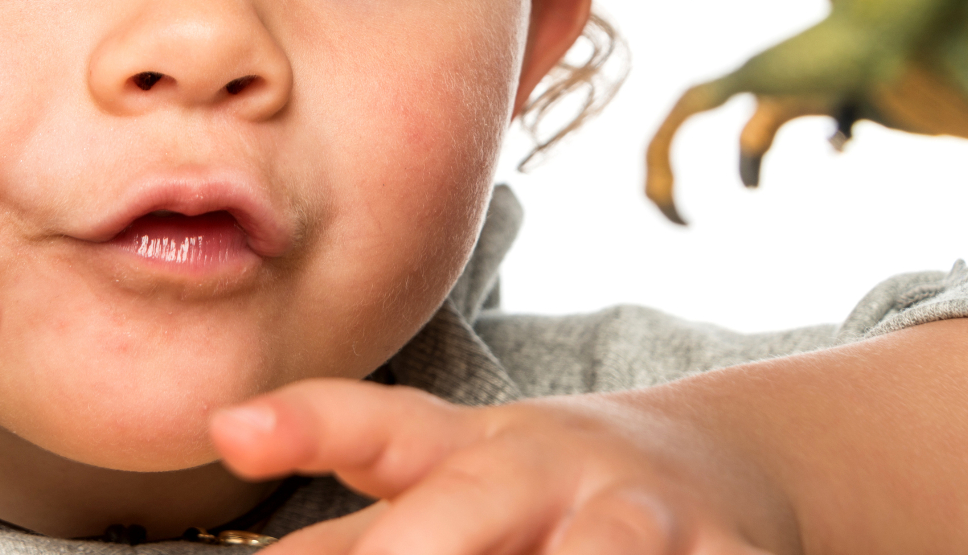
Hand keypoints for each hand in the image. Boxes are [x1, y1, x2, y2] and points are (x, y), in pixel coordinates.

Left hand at [211, 381, 784, 554]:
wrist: (719, 468)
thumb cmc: (540, 494)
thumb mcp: (446, 495)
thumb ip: (345, 543)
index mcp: (465, 450)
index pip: (379, 426)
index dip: (308, 426)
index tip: (234, 431)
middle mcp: (550, 468)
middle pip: (477, 498)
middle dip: (428, 546)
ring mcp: (644, 511)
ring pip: (608, 545)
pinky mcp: (733, 552)